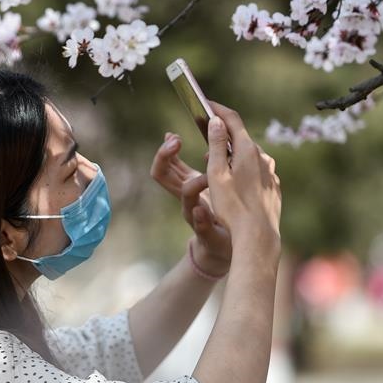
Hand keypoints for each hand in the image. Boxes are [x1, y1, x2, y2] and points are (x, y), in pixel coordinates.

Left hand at [151, 132, 231, 273]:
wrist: (215, 247)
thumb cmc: (219, 245)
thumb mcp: (216, 239)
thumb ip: (205, 227)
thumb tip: (197, 212)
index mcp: (192, 209)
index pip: (186, 191)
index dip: (197, 180)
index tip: (213, 175)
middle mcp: (183, 197)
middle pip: (162, 175)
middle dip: (165, 156)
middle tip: (176, 140)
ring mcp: (183, 187)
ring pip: (166, 167)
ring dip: (167, 150)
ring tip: (173, 136)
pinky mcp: (188, 182)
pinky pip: (175, 164)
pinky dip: (172, 150)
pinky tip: (173, 136)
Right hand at [205, 100, 281, 245]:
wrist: (257, 236)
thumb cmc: (232, 207)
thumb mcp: (216, 174)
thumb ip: (216, 146)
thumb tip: (217, 122)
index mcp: (246, 150)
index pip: (231, 120)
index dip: (217, 109)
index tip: (205, 104)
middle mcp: (262, 157)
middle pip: (240, 138)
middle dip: (223, 136)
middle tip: (206, 140)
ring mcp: (270, 173)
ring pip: (249, 157)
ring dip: (233, 156)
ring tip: (218, 169)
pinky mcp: (273, 188)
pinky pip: (257, 173)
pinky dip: (244, 172)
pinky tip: (236, 186)